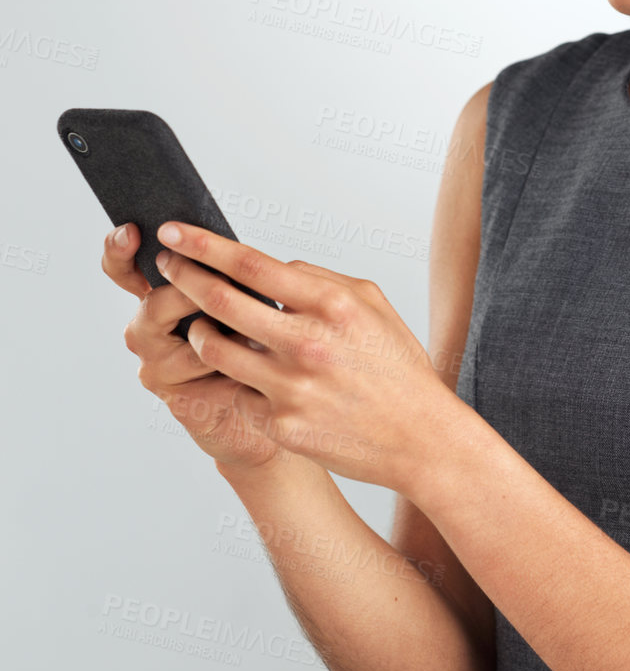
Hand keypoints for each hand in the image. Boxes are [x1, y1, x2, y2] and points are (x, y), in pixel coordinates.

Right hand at [105, 222, 288, 471]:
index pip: (125, 270)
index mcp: (162, 299)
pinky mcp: (177, 397)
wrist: (271, 409)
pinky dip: (230, 361)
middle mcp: (152, 331)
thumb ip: (229, 276)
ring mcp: (159, 365)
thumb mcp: (246, 302)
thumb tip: (231, 247)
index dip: (120, 250)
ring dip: (218, 329)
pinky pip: (201, 370)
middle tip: (221, 290)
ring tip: (254, 333)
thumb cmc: (258, 348)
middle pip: (153, 303)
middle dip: (189, 293)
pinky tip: (254, 362)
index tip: (131, 232)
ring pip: (181, 338)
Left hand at [150, 222, 450, 491]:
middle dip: (183, 278)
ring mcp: (291, 387)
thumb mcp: (372, 305)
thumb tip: (268, 267)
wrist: (420, 438)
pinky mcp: (281, 424)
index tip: (175, 232)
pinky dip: (235, 381)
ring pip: (213, 349)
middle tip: (167, 267)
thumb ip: (319, 279)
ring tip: (199, 326)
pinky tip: (247, 378)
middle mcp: (307, 343)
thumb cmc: (398, 368)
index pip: (252, 265)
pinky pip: (238, 392)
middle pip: (220, 301)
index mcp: (332, 305)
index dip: (204, 245)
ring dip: (197, 332)